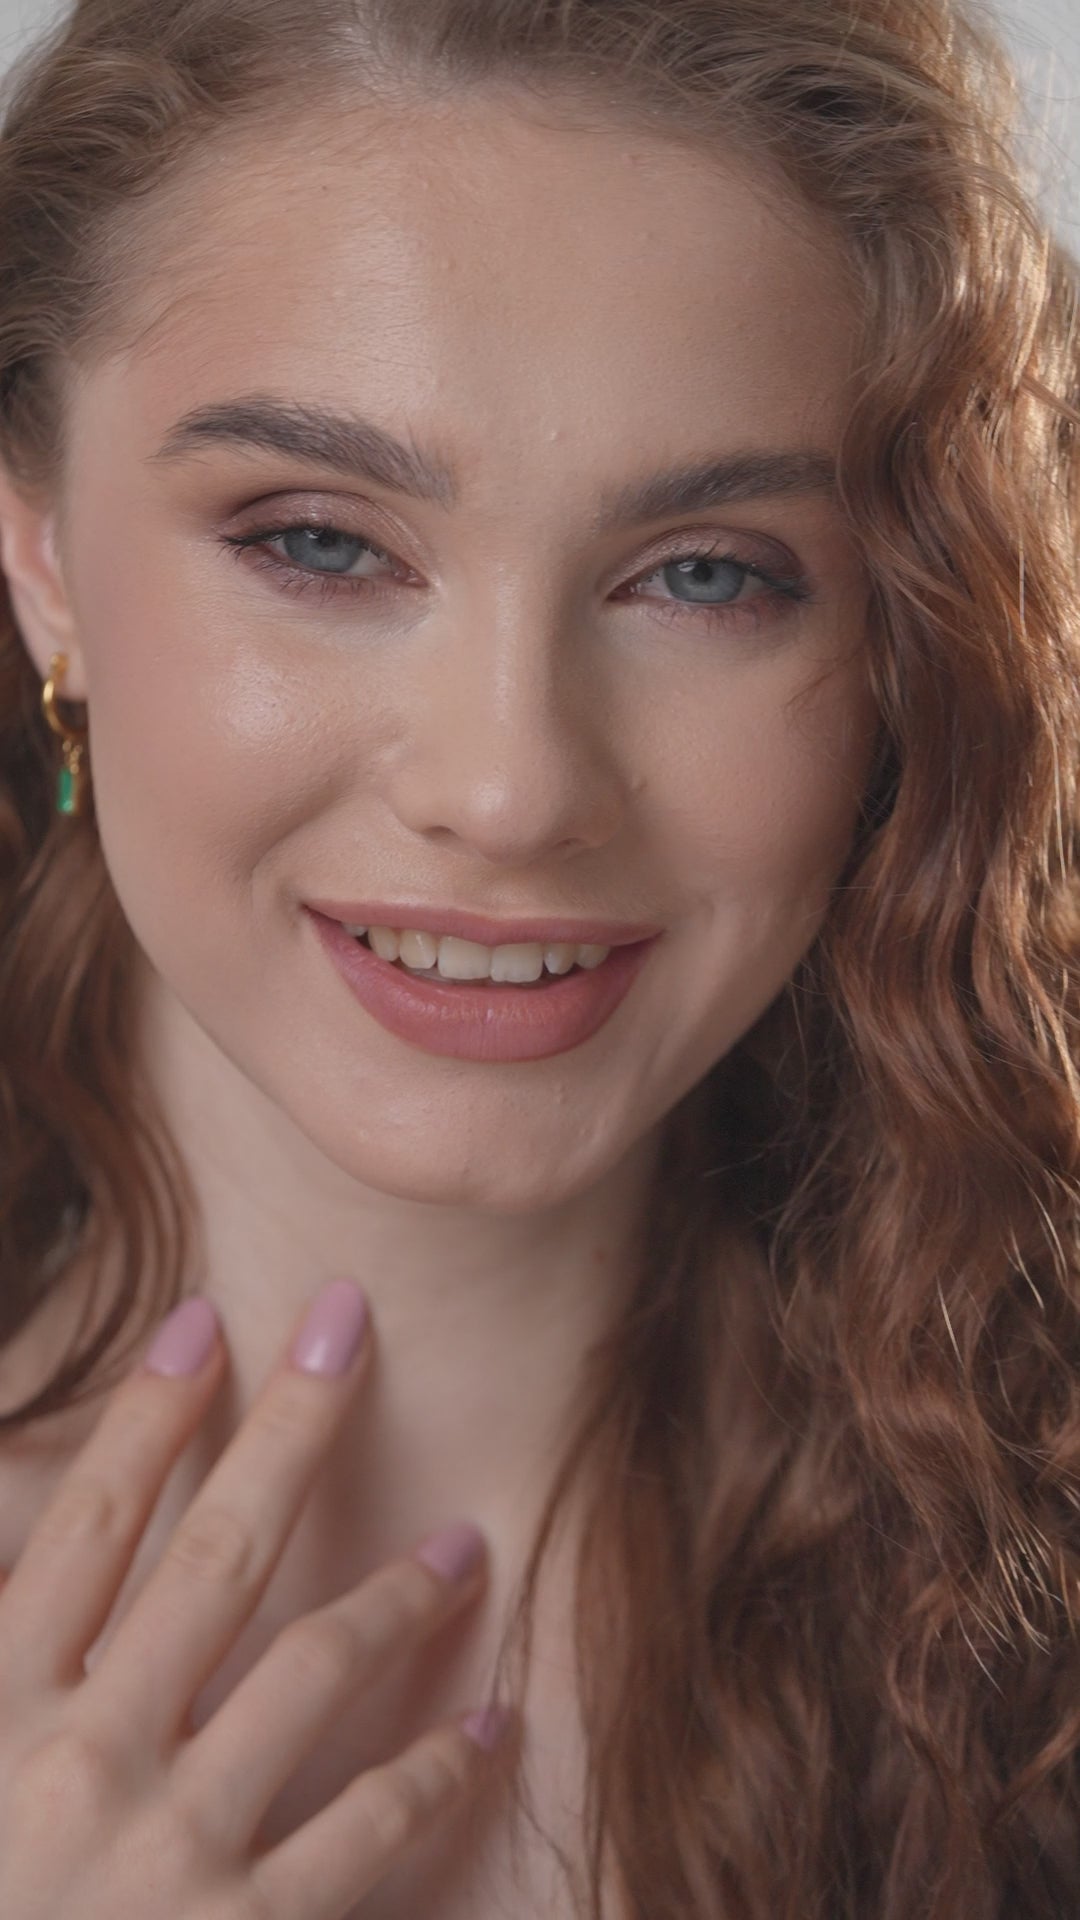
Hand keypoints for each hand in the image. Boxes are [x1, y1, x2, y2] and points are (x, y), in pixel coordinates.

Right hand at [0, 1282, 507, 1919]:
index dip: (147, 1412)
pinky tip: (484, 1726)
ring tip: (467, 1537)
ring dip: (399, 1588)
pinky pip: (367, 1837)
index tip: (205, 1321)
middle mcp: (85, 1758)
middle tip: (350, 1324)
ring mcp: (171, 1853)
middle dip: (288, 1423)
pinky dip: (435, 1774)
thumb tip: (17, 1532)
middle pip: (214, 1550)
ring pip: (312, 1669)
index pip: (87, 1522)